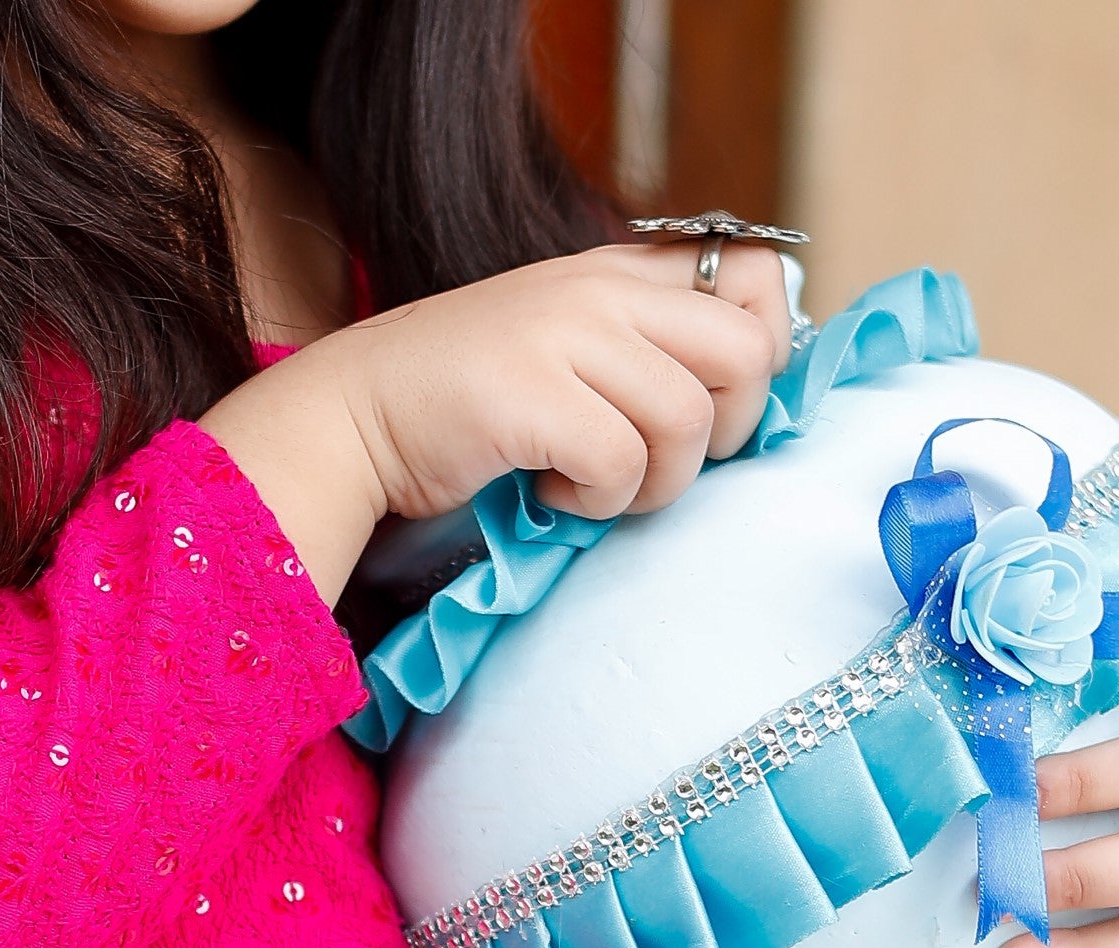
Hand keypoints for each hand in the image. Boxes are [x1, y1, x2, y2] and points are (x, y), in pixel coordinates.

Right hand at [199, 240, 790, 601]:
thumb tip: (745, 392)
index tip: (714, 404)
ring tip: (596, 489)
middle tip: (661, 462)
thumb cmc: (466, 403)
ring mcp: (563, 337)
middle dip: (726, 432)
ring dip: (655, 484)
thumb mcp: (567, 348)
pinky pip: (621, 463)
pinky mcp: (529, 396)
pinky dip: (597, 503)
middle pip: (745, 353)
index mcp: (617, 272)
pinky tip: (552, 495)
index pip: (758, 276)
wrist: (353, 419)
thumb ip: (644, 348)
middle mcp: (599, 290)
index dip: (765, 352)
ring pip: (688, 420)